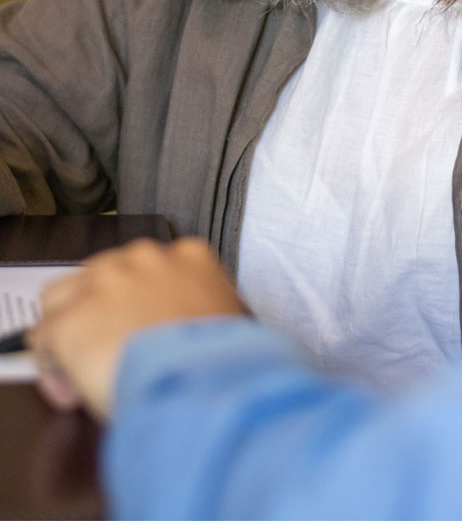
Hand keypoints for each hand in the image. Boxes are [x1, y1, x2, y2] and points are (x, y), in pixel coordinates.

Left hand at [30, 237, 248, 420]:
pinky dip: (53, 366)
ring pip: (64, 295)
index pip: (153, 265)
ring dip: (72, 325)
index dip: (141, 299)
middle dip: (103, 308)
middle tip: (112, 347)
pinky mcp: (72, 317)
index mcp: (190, 255)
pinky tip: (72, 389)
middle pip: (106, 272)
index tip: (141, 325)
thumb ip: (207, 309)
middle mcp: (145, 258)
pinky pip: (45, 337)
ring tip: (83, 364)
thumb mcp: (232, 319)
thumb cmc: (223, 357)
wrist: (202, 376)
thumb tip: (195, 330)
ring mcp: (105, 282)